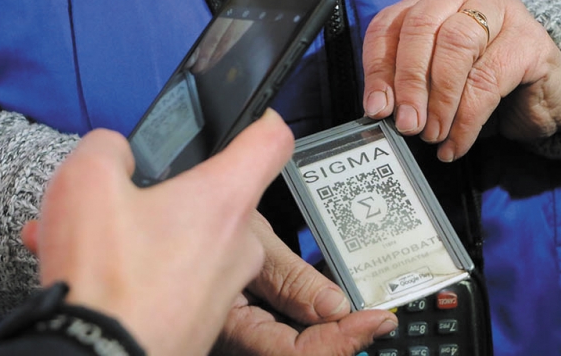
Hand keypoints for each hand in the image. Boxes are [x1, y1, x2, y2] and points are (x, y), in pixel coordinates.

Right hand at [21, 109, 293, 355]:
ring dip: (149, 233)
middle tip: (128, 200)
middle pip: (220, 195)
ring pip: (191, 238)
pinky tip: (103, 273)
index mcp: (224, 198)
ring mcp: (226, 284)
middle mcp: (238, 242)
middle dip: (173, 193)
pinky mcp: (205, 316)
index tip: (254, 118)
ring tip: (97, 241)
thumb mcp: (86, 182)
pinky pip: (180, 275)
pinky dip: (146, 268)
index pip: (272, 141)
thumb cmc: (105, 283)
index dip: (263, 120)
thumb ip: (108, 148)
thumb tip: (117, 153)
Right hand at [211, 211, 397, 355]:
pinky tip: (332, 311)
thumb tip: (335, 306)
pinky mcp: (252, 325)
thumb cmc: (201, 223)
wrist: (183, 219)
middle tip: (376, 320)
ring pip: (297, 349)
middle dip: (343, 341)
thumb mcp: (252, 237)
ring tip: (363, 315)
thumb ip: (291, 277)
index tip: (377, 319)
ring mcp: (245, 337)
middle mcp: (238, 343)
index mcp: (233, 328)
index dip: (343, 341)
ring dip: (333, 335)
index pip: (297, 354)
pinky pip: (289, 336)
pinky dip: (317, 325)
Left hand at [362, 0, 560, 161]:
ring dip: (439, 99)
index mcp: (429, 0)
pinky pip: (488, 79)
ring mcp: (501, 11)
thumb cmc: (483, 84)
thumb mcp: (435, 80)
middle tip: (407, 123)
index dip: (378, 69)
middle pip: (420, 28)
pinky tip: (457, 142)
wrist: (547, 96)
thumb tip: (380, 109)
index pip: (388, 25)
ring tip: (432, 134)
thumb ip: (407, 85)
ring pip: (455, 45)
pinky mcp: (530, 41)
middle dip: (408, 82)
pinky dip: (467, 119)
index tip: (377, 108)